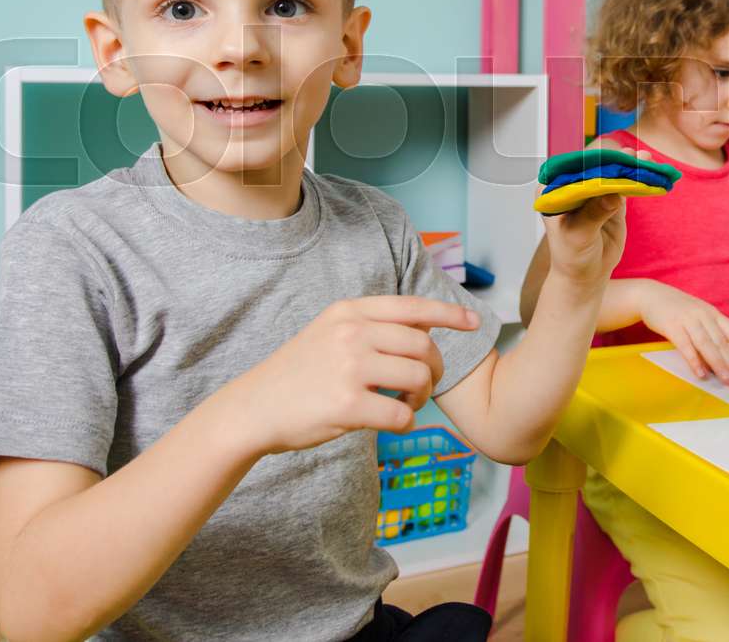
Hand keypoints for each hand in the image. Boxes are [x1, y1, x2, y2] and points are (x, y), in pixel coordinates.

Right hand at [225, 295, 481, 456]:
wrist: (253, 408)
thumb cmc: (297, 373)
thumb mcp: (330, 332)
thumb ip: (372, 326)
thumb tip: (425, 330)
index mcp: (350, 311)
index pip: (412, 307)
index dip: (449, 313)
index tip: (474, 322)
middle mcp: (352, 333)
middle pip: (424, 347)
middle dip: (436, 369)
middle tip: (423, 386)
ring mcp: (349, 368)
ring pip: (419, 378)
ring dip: (422, 397)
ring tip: (406, 404)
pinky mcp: (347, 405)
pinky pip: (402, 415)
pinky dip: (406, 422)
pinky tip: (391, 422)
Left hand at [540, 145, 645, 287]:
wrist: (585, 274)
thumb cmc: (571, 255)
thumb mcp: (578, 235)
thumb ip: (594, 214)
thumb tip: (613, 195)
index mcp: (552, 188)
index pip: (570, 168)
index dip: (589, 161)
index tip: (606, 158)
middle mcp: (572, 184)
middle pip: (593, 165)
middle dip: (612, 159)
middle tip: (630, 155)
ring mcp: (593, 190)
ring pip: (611, 172)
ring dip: (628, 165)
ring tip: (645, 158)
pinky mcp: (611, 197)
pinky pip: (625, 184)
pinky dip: (637, 178)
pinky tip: (650, 170)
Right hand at [637, 280, 728, 386]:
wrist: (650, 295)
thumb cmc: (676, 308)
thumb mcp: (698, 314)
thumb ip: (710, 331)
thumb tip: (723, 356)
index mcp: (712, 313)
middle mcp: (703, 316)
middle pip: (722, 342)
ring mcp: (688, 320)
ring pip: (707, 345)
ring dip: (718, 364)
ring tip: (726, 380)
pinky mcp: (672, 326)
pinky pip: (685, 346)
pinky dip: (694, 361)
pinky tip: (701, 374)